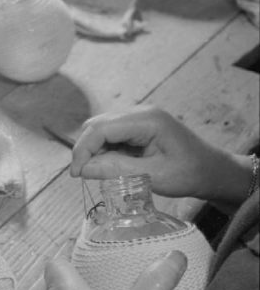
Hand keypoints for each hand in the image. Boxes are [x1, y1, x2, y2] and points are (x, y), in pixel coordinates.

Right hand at [69, 105, 251, 206]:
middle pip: (97, 125)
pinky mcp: (137, 126)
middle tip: (85, 176)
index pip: (100, 128)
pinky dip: (104, 150)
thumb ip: (116, 169)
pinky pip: (111, 135)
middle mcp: (139, 113)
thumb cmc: (189, 173)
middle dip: (85, 150)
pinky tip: (111, 166)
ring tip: (100, 173)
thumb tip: (83, 169)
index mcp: (146, 120)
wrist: (212, 170)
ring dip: (94, 150)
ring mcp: (138, 118)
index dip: (82, 150)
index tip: (77, 174)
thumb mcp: (153, 176)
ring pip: (101, 129)